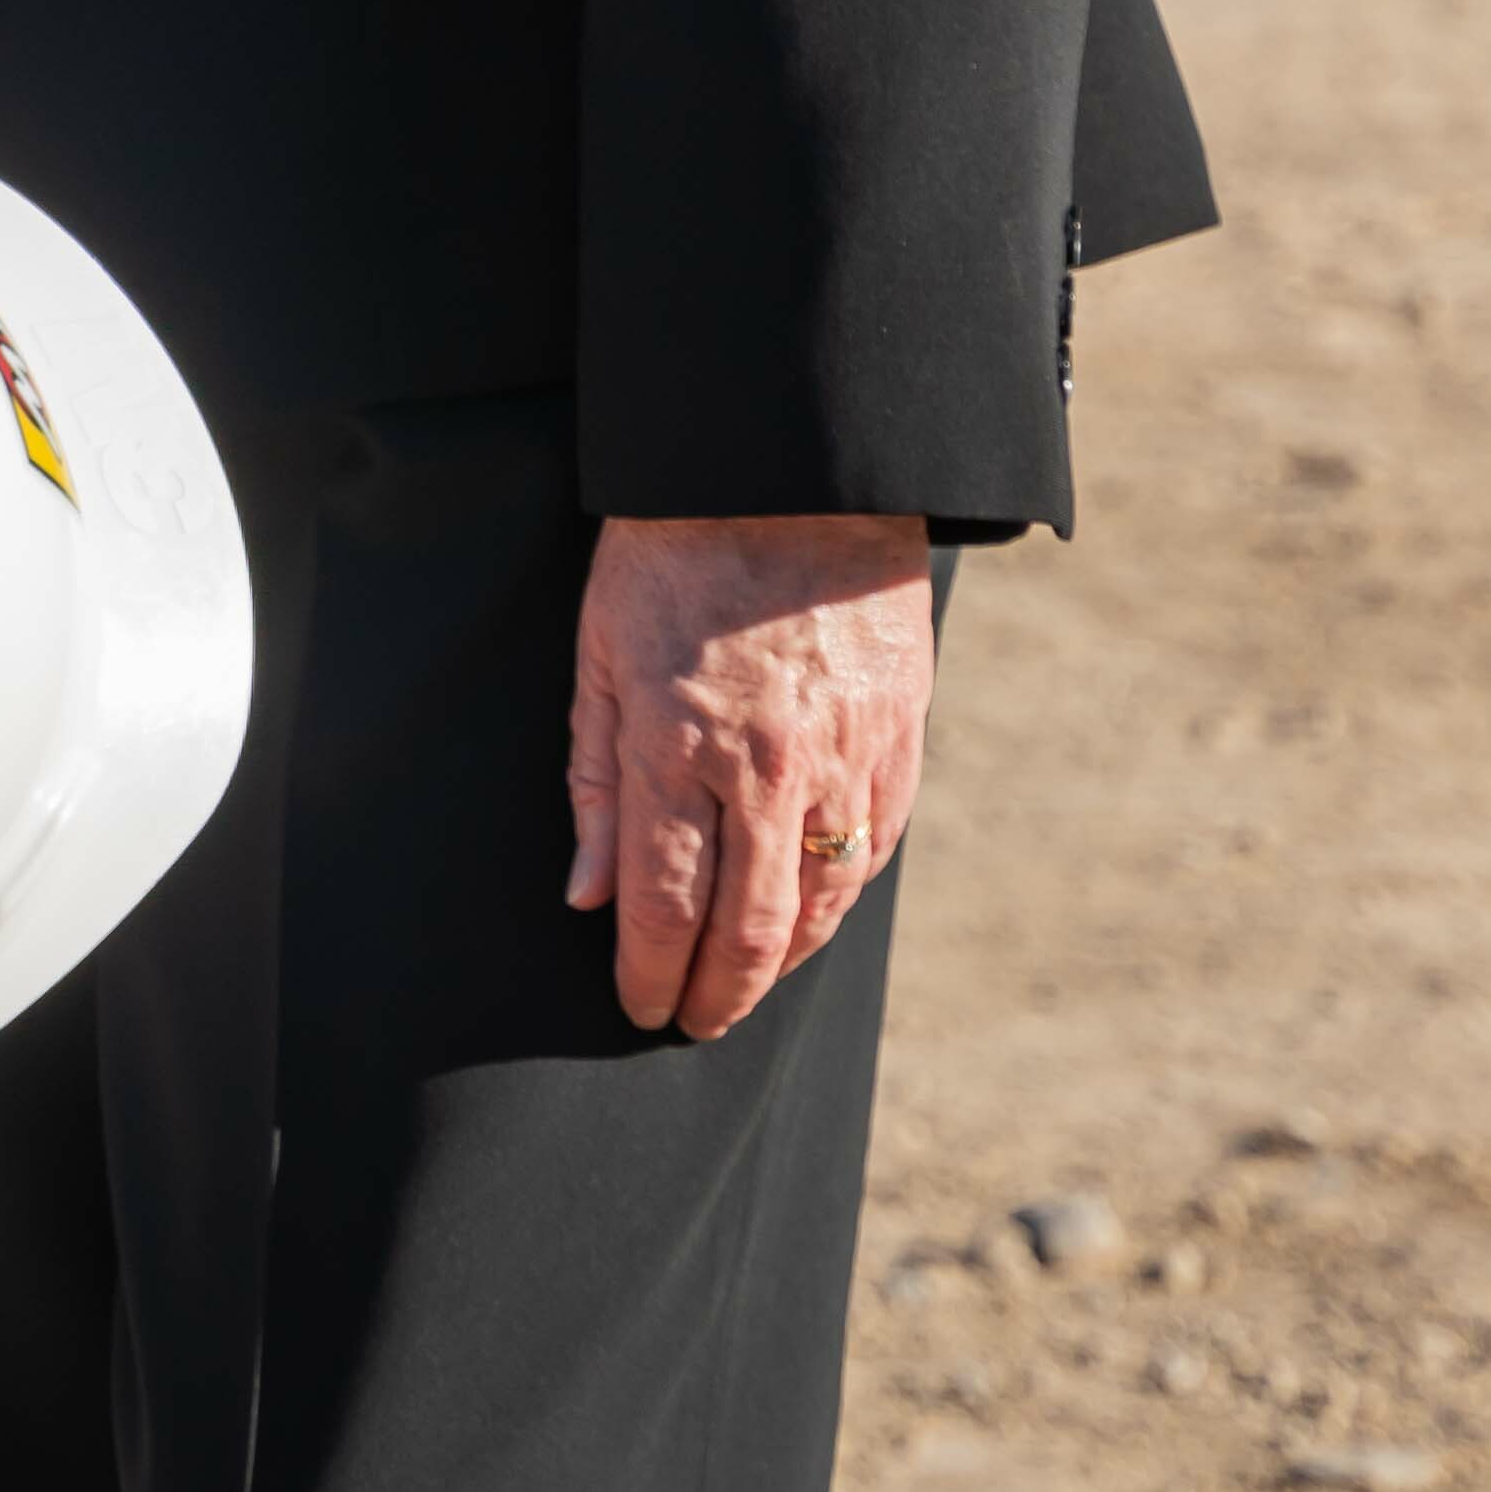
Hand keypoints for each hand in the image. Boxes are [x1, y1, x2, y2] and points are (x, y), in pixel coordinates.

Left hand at [565, 510, 936, 1040]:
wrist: (789, 469)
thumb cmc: (670, 552)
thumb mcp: (598, 652)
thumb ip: (596, 781)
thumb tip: (589, 898)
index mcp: (678, 744)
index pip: (664, 904)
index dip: (650, 973)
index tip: (638, 1007)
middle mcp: (767, 766)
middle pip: (749, 926)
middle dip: (717, 993)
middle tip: (692, 1022)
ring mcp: (845, 753)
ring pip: (822, 899)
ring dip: (783, 961)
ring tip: (747, 985)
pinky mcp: (900, 732)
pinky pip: (877, 842)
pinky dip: (842, 894)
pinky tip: (812, 914)